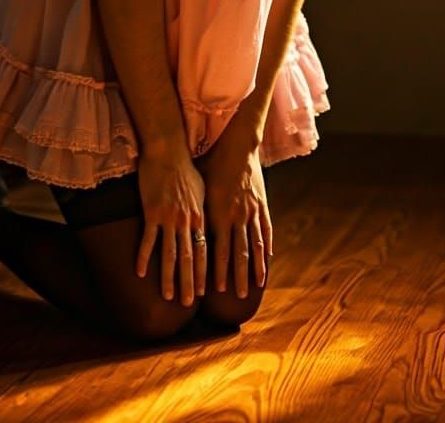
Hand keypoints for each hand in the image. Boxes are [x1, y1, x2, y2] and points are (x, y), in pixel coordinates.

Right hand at [135, 151, 206, 305]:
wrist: (168, 150)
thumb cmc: (186, 168)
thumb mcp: (202, 190)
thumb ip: (203, 211)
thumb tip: (207, 225)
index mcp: (200, 217)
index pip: (204, 251)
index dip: (203, 273)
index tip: (204, 292)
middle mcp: (187, 221)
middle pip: (189, 258)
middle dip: (189, 283)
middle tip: (188, 303)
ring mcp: (169, 218)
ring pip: (170, 254)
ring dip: (168, 278)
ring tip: (167, 296)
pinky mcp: (152, 212)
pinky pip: (148, 240)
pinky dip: (144, 258)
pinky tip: (140, 273)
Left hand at [199, 138, 271, 297]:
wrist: (239, 145)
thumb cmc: (213, 163)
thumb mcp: (200, 185)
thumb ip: (194, 209)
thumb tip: (178, 227)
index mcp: (219, 213)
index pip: (219, 250)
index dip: (218, 272)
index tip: (215, 291)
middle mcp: (237, 216)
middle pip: (238, 254)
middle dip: (237, 278)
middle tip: (236, 298)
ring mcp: (253, 212)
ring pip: (254, 247)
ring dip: (254, 269)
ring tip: (254, 287)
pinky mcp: (263, 205)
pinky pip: (265, 232)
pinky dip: (266, 249)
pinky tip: (266, 262)